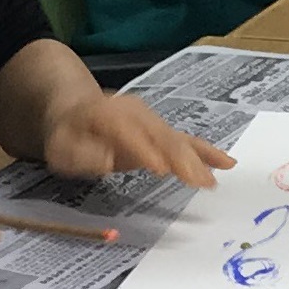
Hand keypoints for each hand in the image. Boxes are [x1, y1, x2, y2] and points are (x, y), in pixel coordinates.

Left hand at [41, 90, 234, 187]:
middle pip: (161, 135)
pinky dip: (205, 152)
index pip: (129, 133)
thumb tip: (107, 161)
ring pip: (177, 138)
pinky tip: (226, 163)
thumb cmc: (67, 134)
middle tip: (200, 181)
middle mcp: (136, 113)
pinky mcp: (160, 129)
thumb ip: (83, 155)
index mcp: (108, 116)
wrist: (75, 107)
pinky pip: (185, 140)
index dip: (146, 151)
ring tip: (214, 179)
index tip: (162, 170)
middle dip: (182, 158)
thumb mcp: (62, 148)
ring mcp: (151, 119)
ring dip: (197, 159)